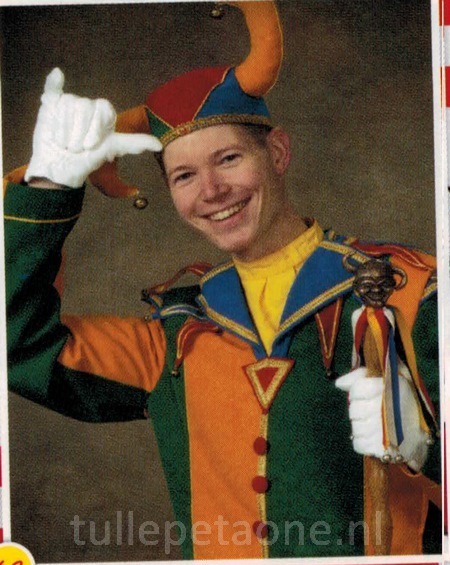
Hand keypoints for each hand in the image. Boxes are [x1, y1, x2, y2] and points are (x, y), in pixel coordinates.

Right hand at [25, 68, 161, 187]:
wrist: (62, 168)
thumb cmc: (88, 160)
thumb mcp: (113, 149)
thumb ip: (134, 143)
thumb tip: (159, 145)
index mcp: (103, 114)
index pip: (102, 108)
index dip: (95, 128)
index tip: (91, 146)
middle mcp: (87, 107)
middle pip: (83, 107)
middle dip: (78, 133)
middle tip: (77, 148)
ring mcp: (69, 104)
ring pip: (66, 105)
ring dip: (63, 130)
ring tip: (65, 143)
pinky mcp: (51, 105)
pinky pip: (52, 88)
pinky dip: (53, 82)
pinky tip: (57, 75)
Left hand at [335, 366, 428, 471]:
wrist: (421, 428)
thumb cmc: (396, 400)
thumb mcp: (383, 380)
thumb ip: (359, 377)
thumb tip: (338, 384)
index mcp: (391, 388)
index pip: (358, 389)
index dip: (356, 393)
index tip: (365, 395)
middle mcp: (389, 409)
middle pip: (354, 409)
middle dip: (358, 410)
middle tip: (370, 411)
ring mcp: (387, 431)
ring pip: (356, 427)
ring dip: (360, 426)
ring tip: (374, 424)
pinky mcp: (384, 450)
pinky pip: (358, 444)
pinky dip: (362, 441)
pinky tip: (372, 437)